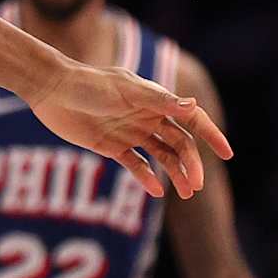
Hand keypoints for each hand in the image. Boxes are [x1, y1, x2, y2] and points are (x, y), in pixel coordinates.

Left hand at [29, 58, 231, 197]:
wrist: (50, 89)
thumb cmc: (89, 84)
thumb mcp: (125, 91)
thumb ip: (159, 101)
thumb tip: (192, 106)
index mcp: (154, 100)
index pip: (191, 118)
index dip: (211, 134)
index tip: (227, 153)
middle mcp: (146, 117)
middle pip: (179, 143)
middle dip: (191, 164)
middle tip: (195, 185)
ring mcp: (129, 132)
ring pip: (161, 156)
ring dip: (174, 173)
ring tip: (184, 192)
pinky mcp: (110, 145)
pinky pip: (135, 164)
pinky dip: (146, 177)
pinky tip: (156, 191)